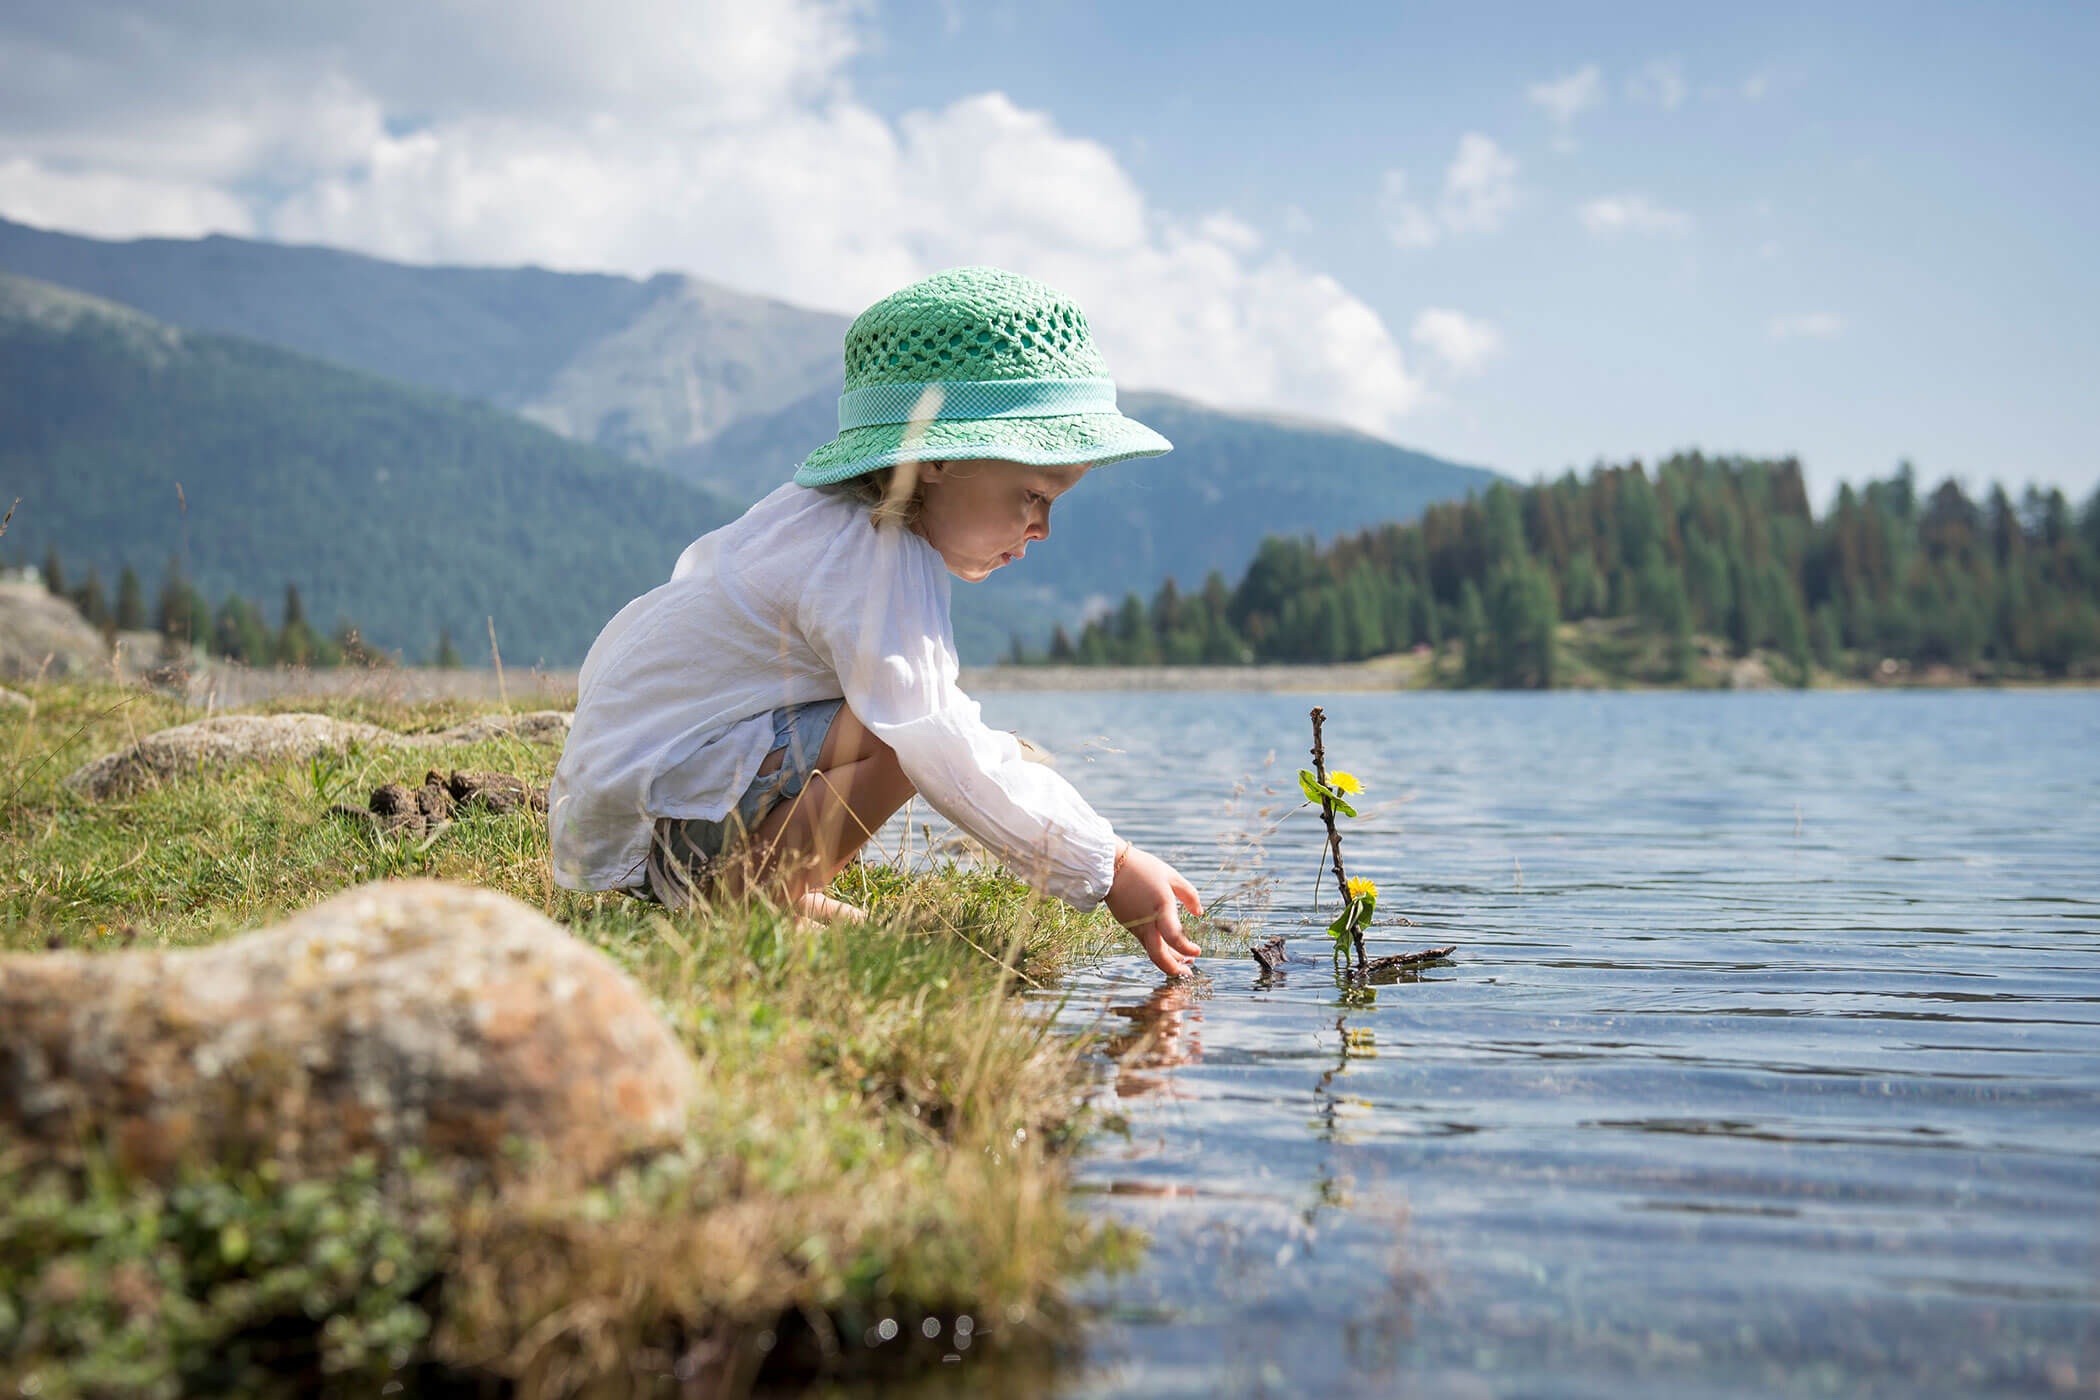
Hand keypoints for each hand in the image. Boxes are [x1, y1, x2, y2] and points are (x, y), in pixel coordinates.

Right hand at [1105, 843, 1203, 976]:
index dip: (1187, 949)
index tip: (1197, 951)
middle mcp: (1146, 922)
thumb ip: (1189, 895)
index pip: (1174, 938)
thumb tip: (1199, 913)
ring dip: (1168, 960)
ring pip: (1152, 952)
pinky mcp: (1128, 925)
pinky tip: (1167, 947)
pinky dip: (1158, 949)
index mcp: (1160, 908)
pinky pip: (1145, 943)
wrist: (1109, 867)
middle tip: (1187, 973)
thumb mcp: (1171, 876)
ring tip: (1183, 962)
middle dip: (1174, 969)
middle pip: (1158, 956)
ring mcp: (1135, 926)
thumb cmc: (1142, 868)